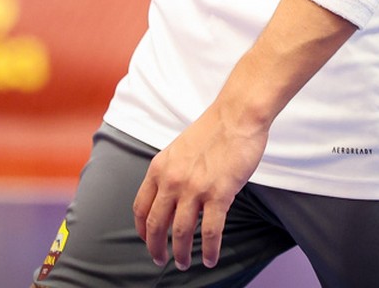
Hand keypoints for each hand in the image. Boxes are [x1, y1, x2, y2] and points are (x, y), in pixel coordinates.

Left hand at [132, 99, 268, 269]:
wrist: (237, 116)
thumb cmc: (213, 130)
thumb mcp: (179, 150)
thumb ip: (171, 173)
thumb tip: (170, 198)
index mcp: (159, 168)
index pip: (141, 207)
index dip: (142, 229)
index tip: (147, 240)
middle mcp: (172, 180)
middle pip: (156, 225)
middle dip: (156, 248)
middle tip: (160, 260)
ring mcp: (195, 188)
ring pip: (181, 233)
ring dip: (181, 253)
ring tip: (184, 263)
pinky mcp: (219, 194)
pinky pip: (210, 232)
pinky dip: (209, 250)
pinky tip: (210, 259)